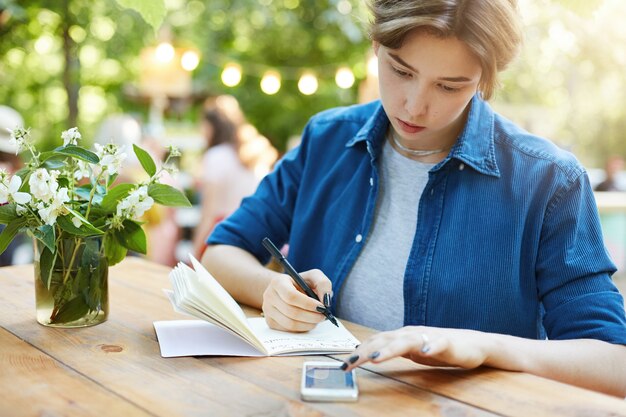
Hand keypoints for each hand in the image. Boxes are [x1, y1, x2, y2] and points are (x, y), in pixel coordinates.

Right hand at [262, 269, 331, 331]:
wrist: (287, 290)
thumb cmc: (302, 283)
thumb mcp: (314, 277)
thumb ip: (323, 284)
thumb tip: (326, 301)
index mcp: (278, 282)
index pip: (291, 296)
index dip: (308, 304)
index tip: (322, 307)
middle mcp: (269, 296)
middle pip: (291, 312)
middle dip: (311, 316)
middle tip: (323, 316)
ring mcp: (267, 310)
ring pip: (290, 323)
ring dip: (308, 324)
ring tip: (317, 319)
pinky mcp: (270, 322)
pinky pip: (288, 330)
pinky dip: (301, 328)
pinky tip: (308, 322)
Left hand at [341, 326, 489, 370]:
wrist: (471, 344)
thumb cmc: (437, 347)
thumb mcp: (409, 350)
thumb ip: (391, 350)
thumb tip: (367, 354)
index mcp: (401, 336)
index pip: (375, 341)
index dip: (359, 351)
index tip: (344, 363)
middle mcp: (411, 334)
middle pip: (385, 341)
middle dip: (366, 352)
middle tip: (350, 363)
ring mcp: (428, 337)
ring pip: (406, 341)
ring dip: (390, 349)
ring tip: (376, 359)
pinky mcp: (447, 343)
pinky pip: (438, 344)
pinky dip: (430, 346)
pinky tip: (424, 352)